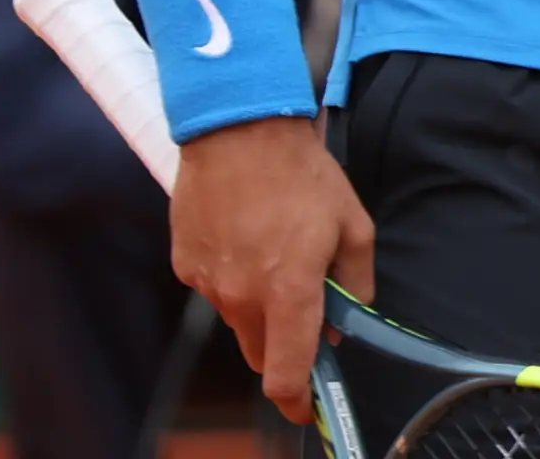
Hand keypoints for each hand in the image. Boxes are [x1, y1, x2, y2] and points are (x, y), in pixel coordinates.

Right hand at [172, 115, 374, 422]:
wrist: (239, 129)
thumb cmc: (302, 174)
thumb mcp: (353, 225)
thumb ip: (354, 283)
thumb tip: (345, 321)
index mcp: (289, 292)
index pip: (287, 373)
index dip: (298, 400)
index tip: (306, 409)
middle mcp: (243, 297)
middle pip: (262, 353)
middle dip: (285, 347)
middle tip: (306, 312)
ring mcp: (208, 284)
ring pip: (238, 321)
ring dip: (259, 307)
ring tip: (276, 253)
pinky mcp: (186, 266)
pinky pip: (215, 290)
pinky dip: (234, 278)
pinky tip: (247, 238)